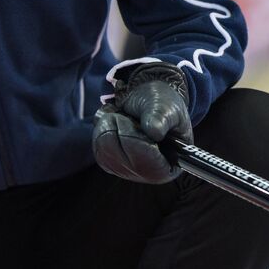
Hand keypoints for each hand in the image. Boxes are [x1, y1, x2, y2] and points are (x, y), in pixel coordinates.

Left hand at [92, 65, 192, 183]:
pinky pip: (98, 150)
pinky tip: (112, 121)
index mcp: (171, 164)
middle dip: (119, 131)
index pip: (149, 166)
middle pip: (124, 161)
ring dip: (107, 128)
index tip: (129, 121)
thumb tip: (154, 132)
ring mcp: (129, 169)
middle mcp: (150, 172)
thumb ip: (161, 118)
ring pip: (106, 154)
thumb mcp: (167, 107)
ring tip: (119, 115)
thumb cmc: (161, 104)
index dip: (135, 142)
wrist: (145, 96)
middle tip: (123, 114)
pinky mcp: (112, 162)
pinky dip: (100, 130)